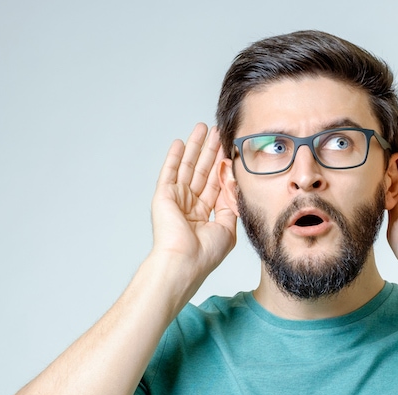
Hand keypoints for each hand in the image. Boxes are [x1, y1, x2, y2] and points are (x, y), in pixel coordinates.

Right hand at [150, 123, 236, 275]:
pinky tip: (180, 143)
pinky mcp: (163, 196)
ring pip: (187, 167)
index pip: (215, 184)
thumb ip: (231, 205)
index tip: (230, 148)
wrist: (185, 262)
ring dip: (195, 147)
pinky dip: (174, 157)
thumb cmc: (205, 253)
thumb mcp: (228, 228)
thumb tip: (233, 185)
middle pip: (203, 171)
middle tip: (217, 131)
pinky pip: (169, 172)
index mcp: (205, 215)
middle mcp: (190, 205)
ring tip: (202, 128)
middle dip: (210, 150)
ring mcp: (176, 200)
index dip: (223, 166)